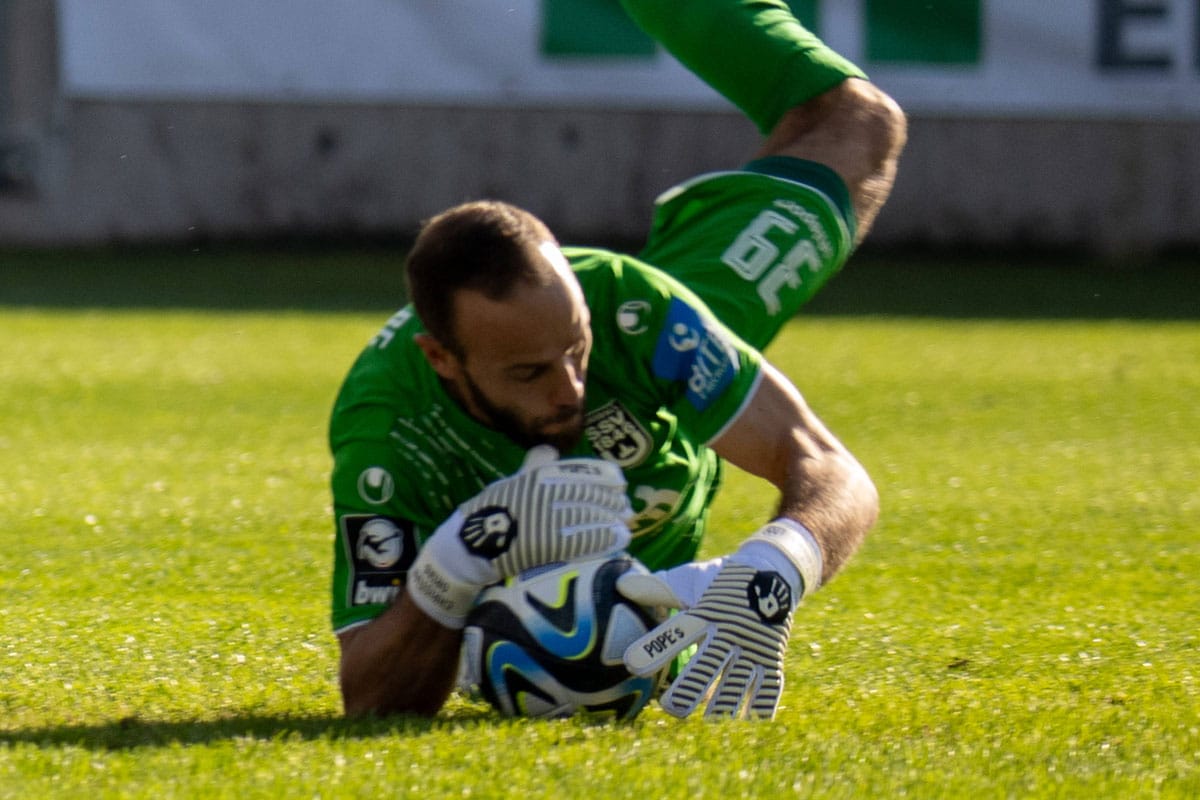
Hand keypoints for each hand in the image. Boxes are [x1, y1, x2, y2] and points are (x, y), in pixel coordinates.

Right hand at [407, 446, 632, 627]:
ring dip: (614, 521)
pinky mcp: (549, 541)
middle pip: (592, 494)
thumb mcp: (510, 482)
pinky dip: (605, 538)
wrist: (469, 546)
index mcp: (540, 475)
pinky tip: (620, 541)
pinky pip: (585, 538)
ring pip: (592, 515)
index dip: (606, 478)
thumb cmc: (491, 514)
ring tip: (627, 527)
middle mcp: (546, 491)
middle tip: (628, 511)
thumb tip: (550, 449)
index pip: (583, 471)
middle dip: (614, 503)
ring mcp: (547, 516)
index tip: (620, 485)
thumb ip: (534, 466)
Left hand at [621, 519, 821, 718]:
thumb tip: (619, 584)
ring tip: (704, 721)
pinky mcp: (771, 658)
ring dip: (721, 704)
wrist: (776, 570)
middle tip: (669, 707)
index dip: (654, 647)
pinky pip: (768, 688)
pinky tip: (744, 724)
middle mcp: (730, 631)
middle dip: (690, 686)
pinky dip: (758, 707)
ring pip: (737, 682)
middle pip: (709, 663)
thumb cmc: (721, 580)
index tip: (631, 664)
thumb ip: (655, 587)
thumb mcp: (689, 579)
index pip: (677, 631)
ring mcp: (753, 647)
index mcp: (706, 612)